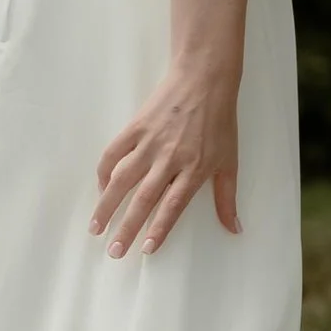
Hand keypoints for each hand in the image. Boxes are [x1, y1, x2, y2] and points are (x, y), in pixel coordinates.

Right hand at [92, 63, 239, 258]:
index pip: (173, 206)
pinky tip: (100, 188)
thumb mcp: (229, 161)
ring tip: (95, 227)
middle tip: (113, 251)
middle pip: (143, 199)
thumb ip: (227, 198)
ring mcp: (150, 142)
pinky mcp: (136, 127)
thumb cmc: (220, 122)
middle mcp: (170, 159)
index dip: (159, 229)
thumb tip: (234, 229)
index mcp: (194, 169)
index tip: (145, 250)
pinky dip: (104, 171)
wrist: (204, 79)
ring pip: (122, 179)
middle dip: (127, 228)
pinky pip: (114, 152)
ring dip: (106, 205)